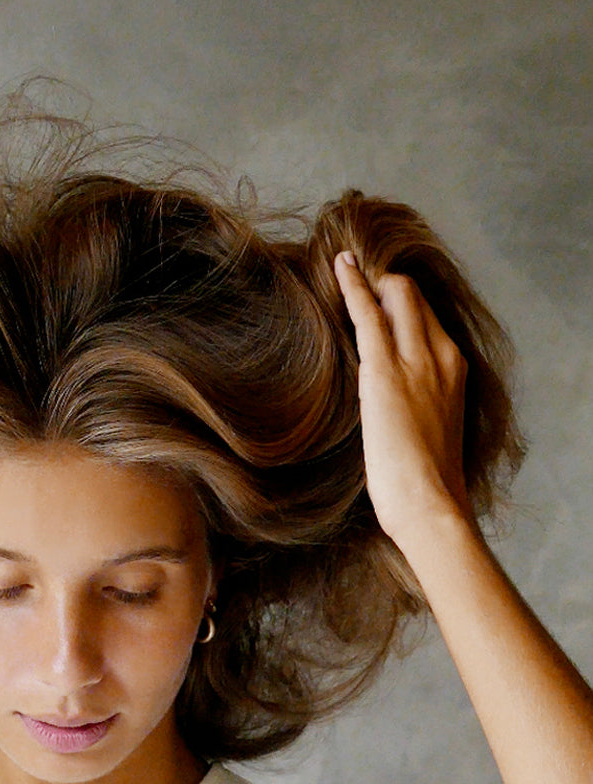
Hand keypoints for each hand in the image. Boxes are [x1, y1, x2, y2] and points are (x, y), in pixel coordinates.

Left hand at [334, 252, 470, 547]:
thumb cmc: (427, 483)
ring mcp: (416, 360)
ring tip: (344, 266)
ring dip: (370, 280)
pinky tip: (340, 268)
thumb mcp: (433, 431)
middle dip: (387, 284)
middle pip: (415, 297)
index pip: (430, 319)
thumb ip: (420, 404)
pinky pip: (369, 314)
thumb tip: (396, 404)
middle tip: (358, 277)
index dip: (405, 304)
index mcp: (457, 370)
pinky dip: (353, 287)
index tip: (383, 297)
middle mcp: (442, 355)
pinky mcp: (385, 370)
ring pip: (397, 294)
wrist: (431, 503)